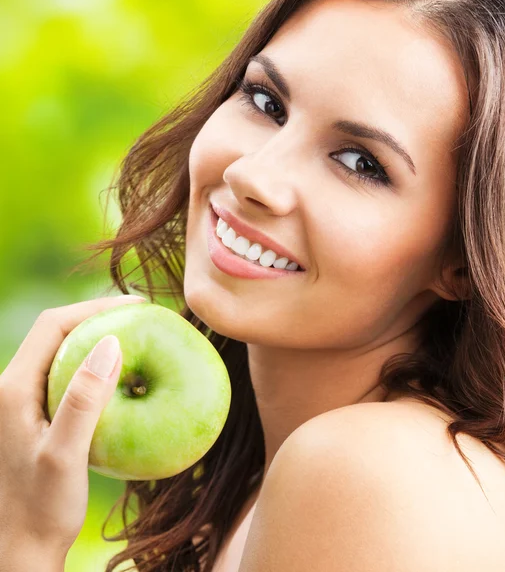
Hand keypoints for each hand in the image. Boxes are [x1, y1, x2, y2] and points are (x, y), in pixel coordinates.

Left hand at [0, 295, 145, 557]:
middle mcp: (11, 387)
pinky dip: (97, 363)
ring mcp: (23, 400)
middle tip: (143, 316)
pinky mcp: (36, 413)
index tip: (139, 306)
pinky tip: (123, 374)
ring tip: (138, 335)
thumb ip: (83, 400)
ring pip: (63, 350)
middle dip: (100, 316)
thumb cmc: (39, 510)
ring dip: (99, 338)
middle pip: (58, 331)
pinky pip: (68, 373)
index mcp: (11, 388)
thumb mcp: (63, 456)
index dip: (96, 306)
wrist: (18, 548)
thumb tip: (112, 343)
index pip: (54, 325)